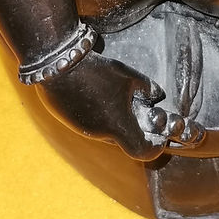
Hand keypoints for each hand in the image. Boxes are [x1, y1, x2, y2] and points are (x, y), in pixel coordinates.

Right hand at [39, 50, 203, 160]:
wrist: (59, 67)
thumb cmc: (97, 71)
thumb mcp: (128, 74)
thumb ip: (147, 87)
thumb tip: (157, 95)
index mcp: (118, 125)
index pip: (143, 152)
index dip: (154, 146)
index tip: (158, 135)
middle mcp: (102, 134)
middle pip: (125, 141)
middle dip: (135, 129)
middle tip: (139, 110)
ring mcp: (85, 130)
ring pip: (108, 133)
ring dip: (116, 122)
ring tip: (118, 99)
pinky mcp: (73, 123)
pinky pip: (93, 126)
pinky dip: (101, 117)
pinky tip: (99, 96)